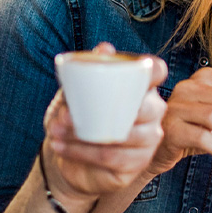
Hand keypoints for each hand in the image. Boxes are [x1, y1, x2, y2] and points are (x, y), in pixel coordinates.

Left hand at [41, 44, 166, 211]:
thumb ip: (88, 72)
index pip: (157, 73)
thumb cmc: (78, 117)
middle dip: (101, 111)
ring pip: (122, 136)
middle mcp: (152, 113)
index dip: (154, 69)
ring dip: (83, 136)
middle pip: (144, 109)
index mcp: (141, 88)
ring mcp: (148, 140)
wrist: (69, 156)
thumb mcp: (75, 93)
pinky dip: (81, 152)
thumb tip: (105, 48)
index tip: (138, 66)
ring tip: (54, 131)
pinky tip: (59, 147)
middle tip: (63, 115)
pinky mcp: (137, 164)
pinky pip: (111, 158)